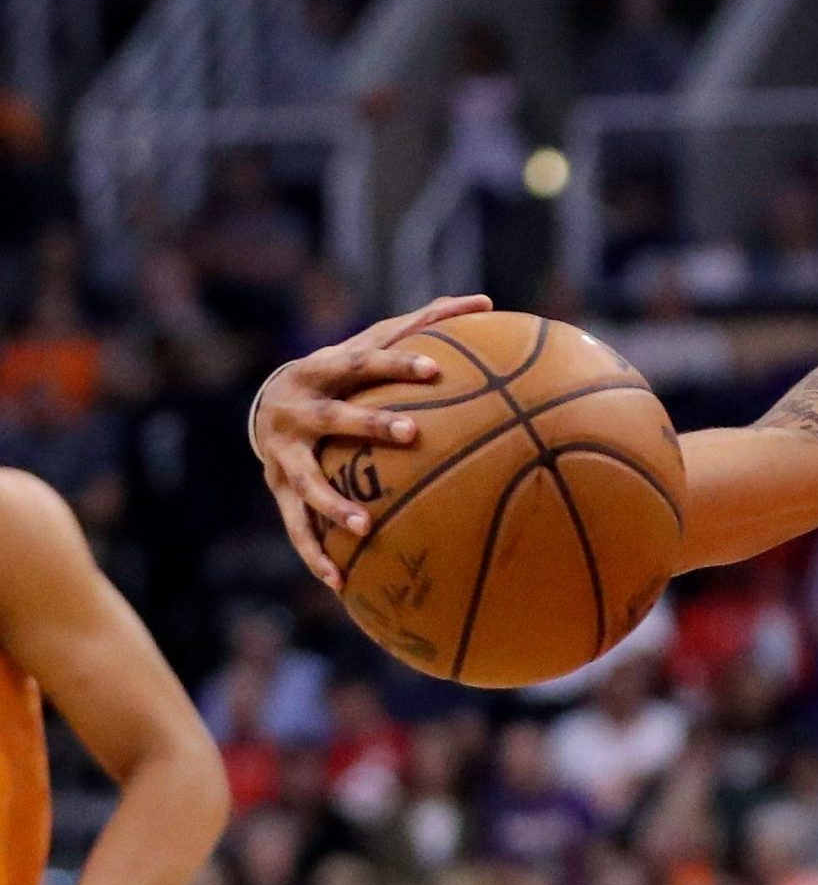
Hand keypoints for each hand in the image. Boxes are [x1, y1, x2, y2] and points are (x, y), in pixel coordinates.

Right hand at [252, 293, 491, 588]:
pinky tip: (340, 584)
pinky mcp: (278, 489)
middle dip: (369, 426)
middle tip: (412, 434)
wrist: (265, 406)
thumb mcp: (370, 345)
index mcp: (324, 370)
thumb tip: (485, 300)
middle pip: (333, 418)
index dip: (397, 364)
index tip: (436, 370)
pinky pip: (296, 527)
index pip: (364, 361)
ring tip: (364, 526)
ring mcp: (282, 454)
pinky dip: (315, 555)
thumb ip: (423, 324)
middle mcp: (298, 411)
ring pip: (307, 481)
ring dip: (333, 504)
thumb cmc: (341, 373)